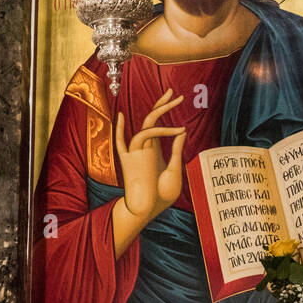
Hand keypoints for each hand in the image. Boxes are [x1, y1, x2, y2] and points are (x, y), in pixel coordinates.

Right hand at [115, 88, 186, 221]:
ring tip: (175, 104)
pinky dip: (121, 130)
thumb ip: (176, 150)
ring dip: (160, 114)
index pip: (159, 124)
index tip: (176, 98)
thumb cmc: (162, 196)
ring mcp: (136, 152)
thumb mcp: (175, 170)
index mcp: (155, 150)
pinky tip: (121, 116)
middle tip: (175, 92)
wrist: (149, 209)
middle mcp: (145, 147)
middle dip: (162, 104)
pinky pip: (123, 142)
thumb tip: (182, 130)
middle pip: (152, 119)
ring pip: (146, 127)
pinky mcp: (128, 160)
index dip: (165, 109)